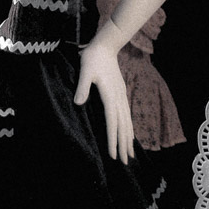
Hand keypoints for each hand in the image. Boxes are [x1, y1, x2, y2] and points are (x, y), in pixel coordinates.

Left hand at [74, 40, 134, 163]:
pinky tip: (128, 134)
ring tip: (130, 153)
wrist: (105, 46)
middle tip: (125, 162)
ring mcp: (121, 96)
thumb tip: (78, 103)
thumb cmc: (92, 58)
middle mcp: (118, 98)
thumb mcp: (85, 70)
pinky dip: (128, 127)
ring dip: (128, 138)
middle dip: (123, 145)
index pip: (112, 123)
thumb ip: (82, 87)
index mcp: (110, 96)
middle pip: (122, 126)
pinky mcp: (120, 93)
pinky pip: (126, 115)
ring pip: (126, 122)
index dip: (113, 140)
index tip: (113, 155)